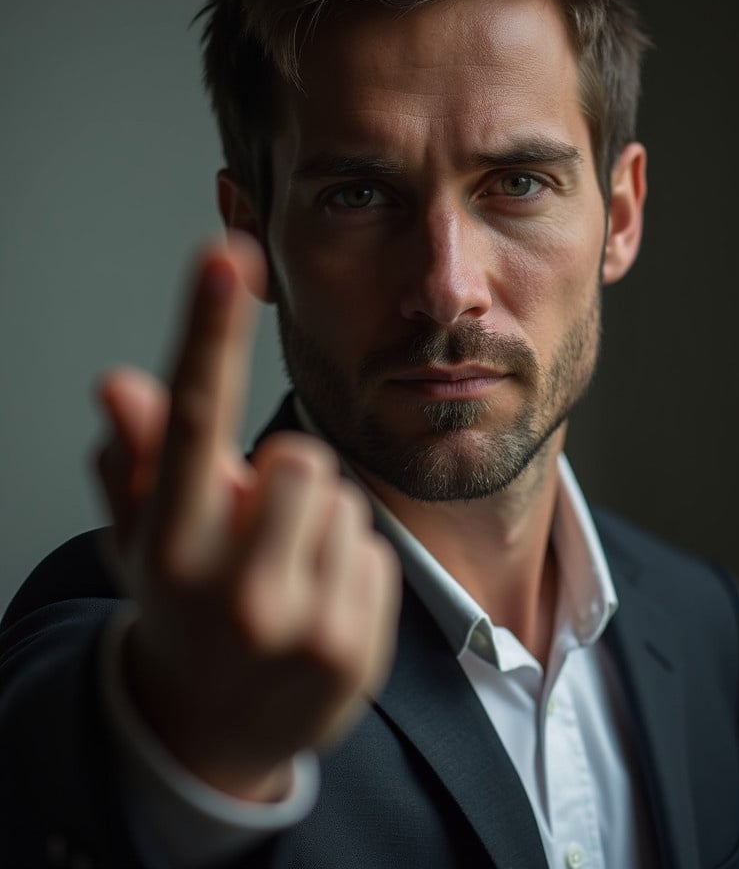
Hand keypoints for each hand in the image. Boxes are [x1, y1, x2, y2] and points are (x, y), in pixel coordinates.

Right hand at [94, 235, 400, 801]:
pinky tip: (314, 611)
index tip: (226, 253)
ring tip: (283, 573)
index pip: (192, 417)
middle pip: (302, 457)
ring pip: (344, 503)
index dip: (209, 330)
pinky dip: (348, 570)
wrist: (210, 729)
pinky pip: (375, 554)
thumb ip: (137, 455)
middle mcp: (228, 585)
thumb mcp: (144, 534)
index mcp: (169, 540)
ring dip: (317, 526)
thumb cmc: (178, 604)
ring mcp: (296, 626)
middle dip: (283, 481)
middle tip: (256, 528)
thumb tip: (120, 383)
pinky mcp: (351, 650)